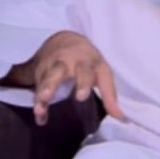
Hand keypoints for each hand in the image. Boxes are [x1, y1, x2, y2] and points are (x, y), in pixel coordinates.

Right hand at [7, 31, 123, 125]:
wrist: (64, 40)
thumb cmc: (88, 62)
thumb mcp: (102, 73)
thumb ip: (110, 95)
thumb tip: (121, 118)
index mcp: (88, 61)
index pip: (88, 72)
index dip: (86, 84)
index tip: (80, 97)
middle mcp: (69, 62)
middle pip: (61, 70)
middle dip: (55, 83)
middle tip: (49, 95)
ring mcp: (53, 65)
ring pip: (45, 78)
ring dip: (42, 91)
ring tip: (40, 105)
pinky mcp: (40, 71)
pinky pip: (37, 87)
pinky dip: (38, 103)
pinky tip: (40, 117)